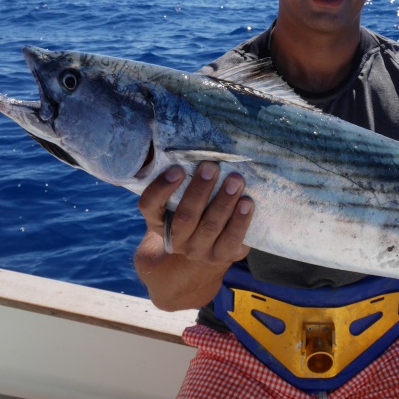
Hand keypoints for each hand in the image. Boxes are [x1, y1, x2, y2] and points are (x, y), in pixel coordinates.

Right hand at [137, 161, 252, 265]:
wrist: (205, 249)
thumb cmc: (194, 210)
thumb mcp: (179, 199)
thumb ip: (183, 178)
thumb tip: (193, 142)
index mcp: (158, 221)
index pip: (150, 206)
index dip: (161, 188)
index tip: (178, 169)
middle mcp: (176, 240)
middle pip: (185, 216)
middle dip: (200, 190)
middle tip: (212, 167)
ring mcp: (199, 250)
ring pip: (210, 227)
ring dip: (224, 202)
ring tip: (236, 180)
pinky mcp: (222, 256)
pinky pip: (232, 239)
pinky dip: (241, 220)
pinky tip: (248, 202)